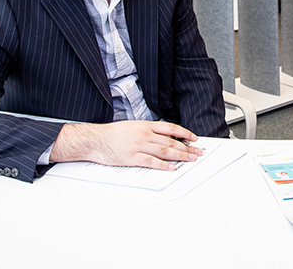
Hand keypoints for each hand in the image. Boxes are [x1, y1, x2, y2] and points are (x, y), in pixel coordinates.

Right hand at [50, 120, 202, 169]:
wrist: (95, 140)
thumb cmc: (112, 134)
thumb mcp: (132, 126)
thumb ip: (148, 131)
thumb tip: (163, 137)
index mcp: (145, 125)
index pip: (170, 128)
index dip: (184, 133)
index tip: (194, 138)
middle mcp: (144, 134)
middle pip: (170, 141)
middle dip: (186, 147)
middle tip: (197, 152)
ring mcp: (138, 146)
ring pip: (165, 151)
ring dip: (180, 156)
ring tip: (190, 159)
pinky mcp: (132, 158)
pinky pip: (151, 162)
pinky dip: (163, 166)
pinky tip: (172, 168)